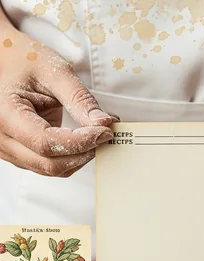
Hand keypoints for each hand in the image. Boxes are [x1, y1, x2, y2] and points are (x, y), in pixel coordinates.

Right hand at [0, 31, 115, 176]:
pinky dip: (69, 157)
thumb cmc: (23, 60)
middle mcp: (0, 137)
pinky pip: (46, 165)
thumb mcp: (54, 71)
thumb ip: (80, 99)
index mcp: (3, 113)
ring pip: (50, 169)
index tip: (105, 131)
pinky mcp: (16, 152)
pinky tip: (82, 139)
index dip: (81, 142)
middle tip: (105, 134)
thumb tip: (104, 123)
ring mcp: (5, 148)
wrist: (4, 60)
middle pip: (49, 164)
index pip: (46, 143)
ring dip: (78, 157)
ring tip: (95, 134)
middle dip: (84, 153)